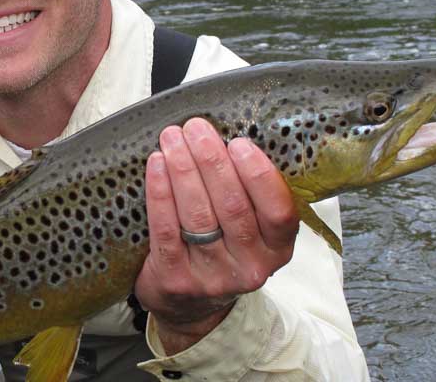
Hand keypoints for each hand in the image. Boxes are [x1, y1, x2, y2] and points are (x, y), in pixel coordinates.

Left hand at [134, 118, 298, 353]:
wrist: (190, 306)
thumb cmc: (221, 248)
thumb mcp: (250, 229)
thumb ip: (248, 191)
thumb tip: (226, 133)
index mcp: (277, 249)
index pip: (279, 212)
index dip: (259, 175)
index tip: (239, 143)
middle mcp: (250, 266)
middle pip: (233, 207)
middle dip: (212, 161)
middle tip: (196, 128)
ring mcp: (213, 277)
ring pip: (198, 216)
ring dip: (183, 170)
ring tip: (172, 139)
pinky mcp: (176, 279)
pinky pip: (166, 229)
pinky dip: (160, 192)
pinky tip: (156, 165)